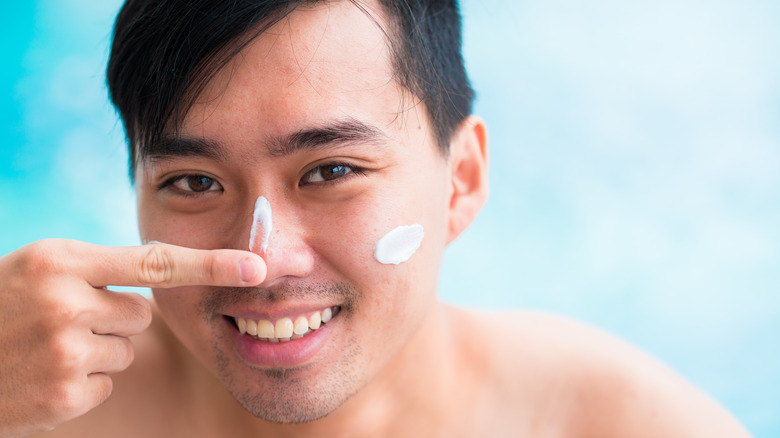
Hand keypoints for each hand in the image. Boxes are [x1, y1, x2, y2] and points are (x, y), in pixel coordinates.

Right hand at [0, 239, 264, 436]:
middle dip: (114, 319)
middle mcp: (65, 302)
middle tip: (63, 322)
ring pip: (126, 350)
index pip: (155, 262)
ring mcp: (64, 351)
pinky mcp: (65, 393)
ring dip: (97, 351)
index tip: (256, 266)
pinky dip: (82, 382)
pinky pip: (107, 382)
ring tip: (47, 347)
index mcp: (61, 260)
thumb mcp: (37, 269)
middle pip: (143, 314)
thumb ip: (96, 270)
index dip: (212, 264)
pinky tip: (44, 375)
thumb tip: (158, 287)